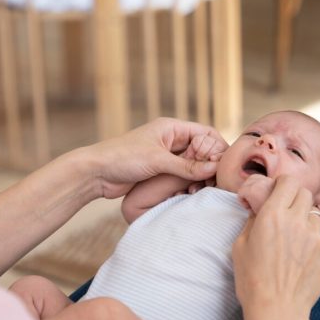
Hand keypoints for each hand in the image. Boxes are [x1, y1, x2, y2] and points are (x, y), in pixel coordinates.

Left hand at [83, 117, 227, 199]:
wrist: (96, 173)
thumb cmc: (122, 158)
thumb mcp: (157, 160)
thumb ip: (186, 166)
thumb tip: (214, 168)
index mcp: (171, 128)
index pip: (206, 133)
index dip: (217, 147)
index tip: (223, 165)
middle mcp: (170, 140)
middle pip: (202, 150)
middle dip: (210, 164)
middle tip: (214, 181)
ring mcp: (165, 156)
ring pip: (193, 164)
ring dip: (199, 176)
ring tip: (201, 189)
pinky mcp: (159, 171)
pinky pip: (181, 175)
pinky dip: (188, 182)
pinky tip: (190, 192)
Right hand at [232, 176, 319, 319]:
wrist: (277, 310)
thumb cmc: (251, 280)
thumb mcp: (239, 246)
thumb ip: (252, 220)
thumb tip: (259, 207)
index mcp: (272, 215)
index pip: (288, 182)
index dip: (282, 184)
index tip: (277, 191)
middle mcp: (296, 221)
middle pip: (305, 194)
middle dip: (294, 198)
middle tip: (284, 212)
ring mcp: (315, 236)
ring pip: (314, 215)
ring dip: (304, 219)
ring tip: (292, 239)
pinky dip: (311, 241)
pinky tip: (300, 258)